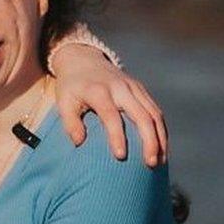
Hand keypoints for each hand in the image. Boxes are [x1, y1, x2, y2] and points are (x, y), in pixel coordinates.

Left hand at [51, 44, 166, 166]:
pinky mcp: (141, 89)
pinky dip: (161, 130)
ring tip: (159, 161)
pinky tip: (160, 148)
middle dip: (149, 141)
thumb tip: (79, 143)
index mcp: (99, 91)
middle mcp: (120, 87)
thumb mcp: (63, 101)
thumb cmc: (71, 86)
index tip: (120, 156)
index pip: (111, 115)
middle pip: (142, 115)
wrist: (83, 59)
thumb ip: (70, 122)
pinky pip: (155, 111)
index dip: (117, 136)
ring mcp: (134, 87)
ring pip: (154, 114)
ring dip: (160, 138)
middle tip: (150, 164)